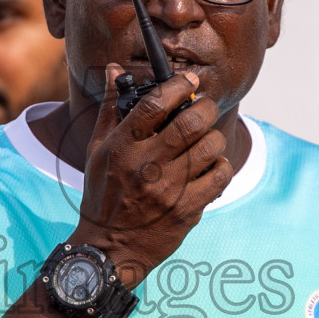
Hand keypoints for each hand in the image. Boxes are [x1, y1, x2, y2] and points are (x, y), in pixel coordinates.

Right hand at [70, 63, 233, 285]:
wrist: (109, 248)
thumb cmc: (103, 195)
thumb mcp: (97, 150)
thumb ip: (109, 108)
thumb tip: (113, 69)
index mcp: (121, 147)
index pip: (155, 104)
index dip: (178, 86)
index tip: (190, 81)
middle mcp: (145, 166)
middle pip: (191, 122)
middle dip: (205, 108)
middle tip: (204, 108)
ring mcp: (168, 190)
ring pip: (210, 146)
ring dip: (214, 137)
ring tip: (207, 139)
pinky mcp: (187, 209)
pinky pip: (219, 176)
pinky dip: (221, 166)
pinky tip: (211, 165)